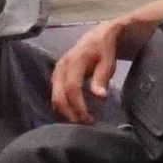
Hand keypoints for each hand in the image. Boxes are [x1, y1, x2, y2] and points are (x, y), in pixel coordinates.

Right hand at [47, 7, 146, 125]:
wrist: (97, 37)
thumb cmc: (104, 50)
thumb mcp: (107, 62)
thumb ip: (101, 78)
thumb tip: (100, 97)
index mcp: (74, 62)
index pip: (72, 89)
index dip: (79, 107)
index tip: (89, 120)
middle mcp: (61, 67)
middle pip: (59, 97)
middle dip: (70, 114)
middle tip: (85, 125)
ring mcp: (56, 72)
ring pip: (55, 98)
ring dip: (66, 113)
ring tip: (81, 121)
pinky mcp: (56, 77)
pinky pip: (55, 95)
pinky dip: (63, 107)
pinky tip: (75, 113)